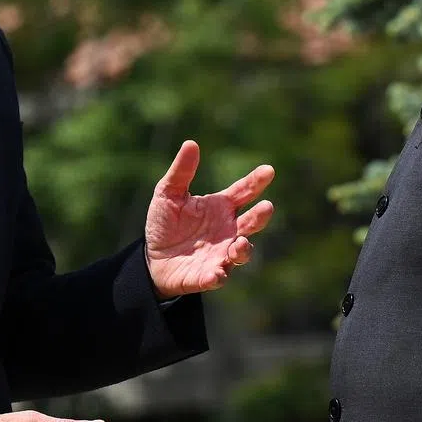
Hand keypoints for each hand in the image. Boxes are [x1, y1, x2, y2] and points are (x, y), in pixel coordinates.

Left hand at [145, 140, 273, 296]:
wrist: (153, 259)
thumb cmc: (165, 223)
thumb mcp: (167, 194)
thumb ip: (181, 172)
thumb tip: (191, 143)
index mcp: (221, 207)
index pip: (244, 191)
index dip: (257, 182)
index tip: (268, 171)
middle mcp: (228, 231)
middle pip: (251, 222)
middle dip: (260, 216)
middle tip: (266, 207)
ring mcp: (221, 254)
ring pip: (241, 253)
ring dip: (244, 249)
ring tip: (241, 244)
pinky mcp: (207, 276)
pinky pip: (217, 278)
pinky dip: (218, 276)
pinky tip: (217, 273)